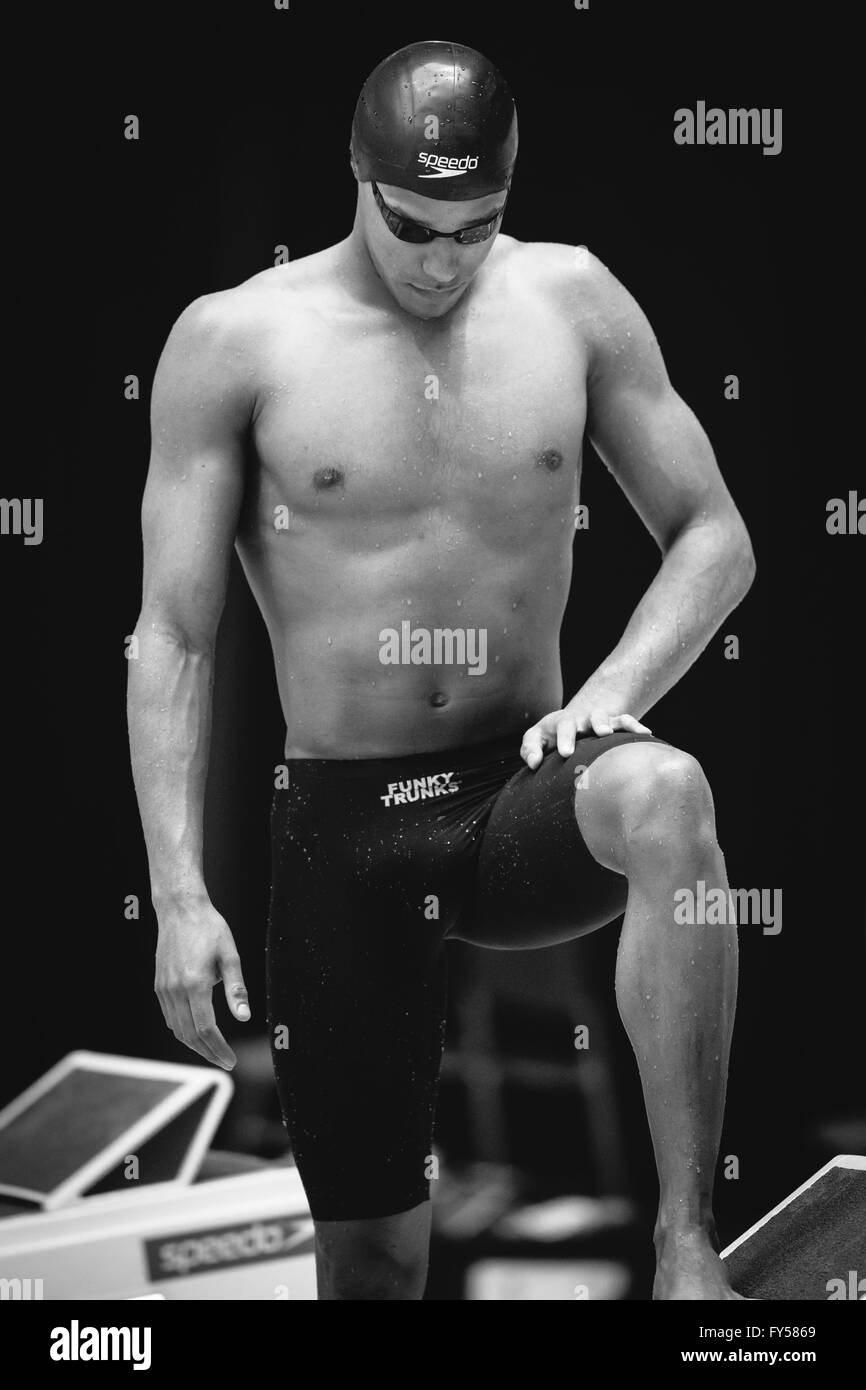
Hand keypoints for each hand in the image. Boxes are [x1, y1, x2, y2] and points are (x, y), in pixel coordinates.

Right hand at [155, 898, 249, 1069]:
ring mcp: (164, 988)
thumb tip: (244, 1017)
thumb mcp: (230, 955)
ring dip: (194, 1045)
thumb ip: (236, 989)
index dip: (219, 1049)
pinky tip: (195, 1032)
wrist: (179, 910)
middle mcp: (175, 990)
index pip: (206, 1029)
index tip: (231, 1061)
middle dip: (208, 1053)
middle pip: (189, 1035)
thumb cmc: (209, 928)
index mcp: (194, 983)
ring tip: (213, 1051)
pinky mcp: (159, 985)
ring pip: (177, 1028)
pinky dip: (182, 1030)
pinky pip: (169, 1016)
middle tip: (225, 1062)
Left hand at [520, 706, 651, 769]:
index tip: (565, 753)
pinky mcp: (613, 725)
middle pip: (589, 717)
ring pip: (608, 717)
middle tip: (599, 734)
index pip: (563, 727)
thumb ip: (529, 749)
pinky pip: (625, 722)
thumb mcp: (535, 739)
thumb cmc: (549, 736)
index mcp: (562, 723)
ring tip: (616, 734)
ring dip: (613, 724)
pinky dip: (635, 726)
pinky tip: (647, 734)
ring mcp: (599, 721)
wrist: (569, 724)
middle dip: (594, 724)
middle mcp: (582, 719)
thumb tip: (533, 763)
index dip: (564, 738)